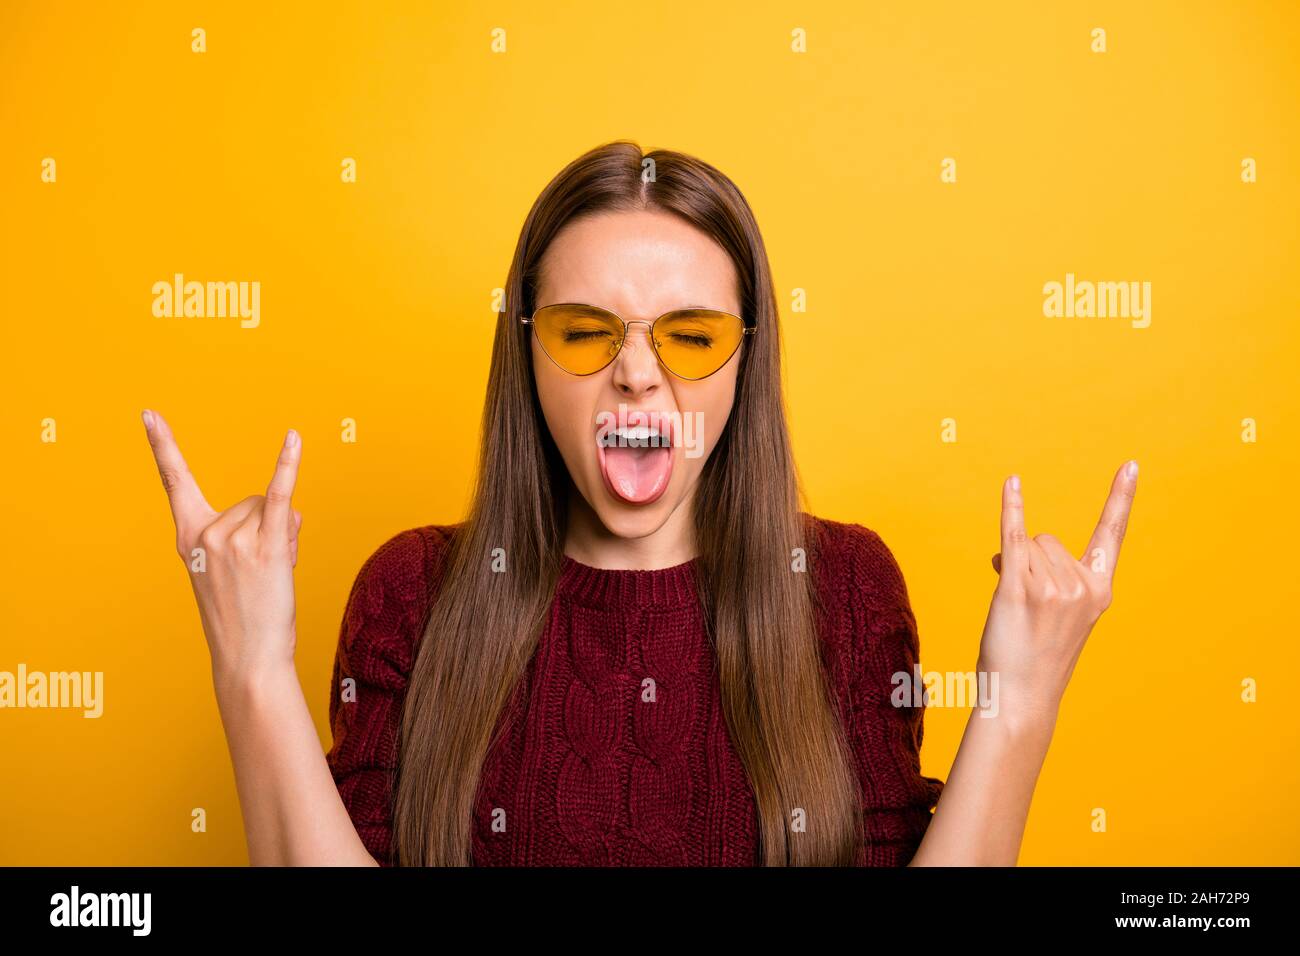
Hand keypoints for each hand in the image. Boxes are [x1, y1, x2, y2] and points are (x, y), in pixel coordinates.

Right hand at [142, 409, 303, 683]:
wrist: (248, 660)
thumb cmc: (243, 618)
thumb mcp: (232, 570)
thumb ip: (252, 532)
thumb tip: (290, 509)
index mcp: (189, 538)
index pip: (175, 483)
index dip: (163, 446)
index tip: (149, 414)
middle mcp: (207, 534)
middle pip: (255, 501)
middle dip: (270, 530)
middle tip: (262, 574)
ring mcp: (234, 540)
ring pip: (278, 509)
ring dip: (286, 537)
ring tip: (274, 576)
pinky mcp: (265, 548)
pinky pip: (281, 496)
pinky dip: (288, 465)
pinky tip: (293, 438)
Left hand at [976, 461, 1137, 726]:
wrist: (1021, 698)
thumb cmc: (1036, 657)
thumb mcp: (1058, 615)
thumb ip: (1049, 576)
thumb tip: (1011, 545)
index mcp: (1101, 590)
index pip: (1112, 534)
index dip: (1120, 497)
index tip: (1131, 465)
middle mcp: (1083, 585)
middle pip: (1047, 539)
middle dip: (1028, 563)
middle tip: (1026, 608)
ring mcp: (1053, 588)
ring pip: (1024, 545)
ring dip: (1011, 568)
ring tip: (1014, 611)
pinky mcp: (1020, 591)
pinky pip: (1013, 537)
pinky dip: (1010, 508)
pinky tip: (1013, 483)